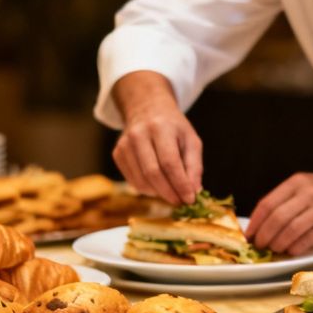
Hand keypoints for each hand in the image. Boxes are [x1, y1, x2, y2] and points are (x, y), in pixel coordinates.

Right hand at [109, 71, 202, 203]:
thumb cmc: (173, 127)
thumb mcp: (191, 140)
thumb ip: (194, 166)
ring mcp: (125, 144)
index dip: (180, 184)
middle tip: (181, 203)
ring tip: (172, 193)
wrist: (146, 109)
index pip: (169, 162)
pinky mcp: (117, 154)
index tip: (190, 199)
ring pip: (141, 181)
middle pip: (153, 173)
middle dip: (169, 193)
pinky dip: (148, 189)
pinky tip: (158, 185)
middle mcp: (139, 134)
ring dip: (159, 194)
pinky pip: (133, 181)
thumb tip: (194, 192)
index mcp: (161, 127)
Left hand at [247, 173, 312, 255]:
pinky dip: (296, 248)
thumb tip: (260, 225)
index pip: (267, 204)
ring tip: (275, 249)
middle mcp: (308, 193)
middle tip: (260, 246)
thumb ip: (286, 200)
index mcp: (297, 182)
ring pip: (291, 230)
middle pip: (277, 218)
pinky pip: (308, 239)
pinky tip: (293, 250)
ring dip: (279, 244)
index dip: (255, 223)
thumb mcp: (307, 185)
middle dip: (264, 237)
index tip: (248, 236)